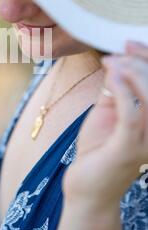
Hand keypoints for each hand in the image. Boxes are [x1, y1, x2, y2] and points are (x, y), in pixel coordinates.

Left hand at [63, 41, 147, 210]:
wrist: (87, 187)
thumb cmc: (99, 147)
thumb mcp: (109, 110)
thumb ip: (116, 88)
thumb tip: (117, 60)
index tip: (129, 43)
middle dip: (141, 62)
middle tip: (117, 53)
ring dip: (132, 72)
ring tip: (112, 62)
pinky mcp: (128, 149)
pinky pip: (132, 114)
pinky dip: (123, 89)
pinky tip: (111, 74)